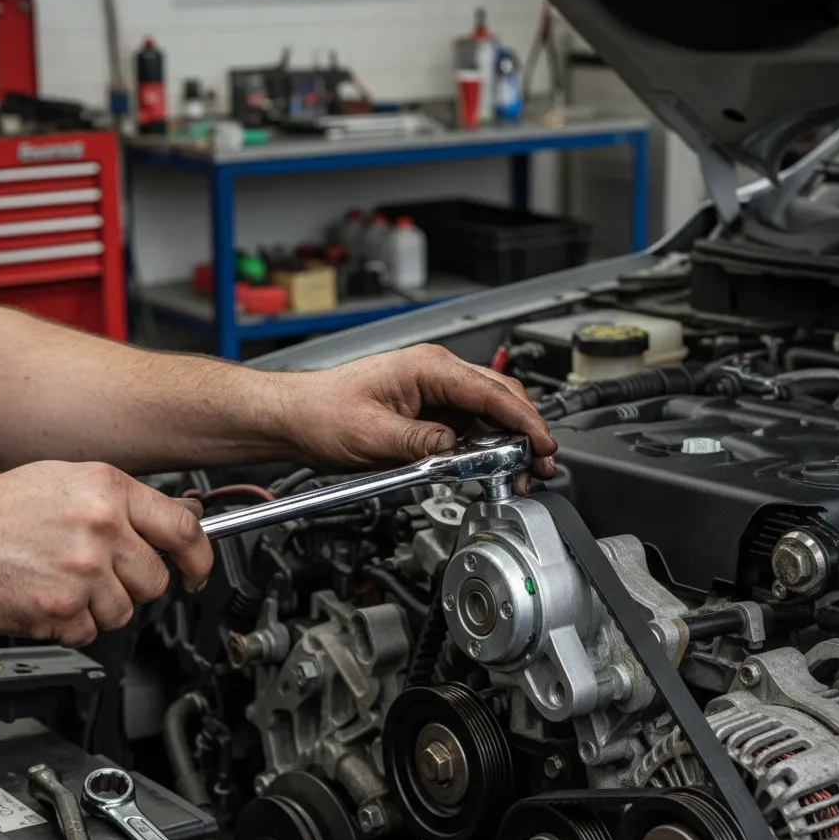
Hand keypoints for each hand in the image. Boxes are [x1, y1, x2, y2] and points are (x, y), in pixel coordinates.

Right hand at [0, 462, 211, 645]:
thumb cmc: (1, 508)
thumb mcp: (72, 481)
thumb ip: (130, 502)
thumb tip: (185, 516)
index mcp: (109, 491)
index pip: (183, 529)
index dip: (200, 557)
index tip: (198, 571)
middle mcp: (101, 528)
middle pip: (156, 580)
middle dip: (135, 584)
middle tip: (103, 574)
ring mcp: (82, 570)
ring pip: (126, 612)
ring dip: (102, 607)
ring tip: (67, 582)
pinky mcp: (61, 609)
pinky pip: (91, 632)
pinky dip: (73, 625)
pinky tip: (49, 597)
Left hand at [273, 344, 557, 492]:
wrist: (295, 417)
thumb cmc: (322, 412)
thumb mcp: (373, 435)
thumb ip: (423, 443)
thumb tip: (460, 450)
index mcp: (426, 367)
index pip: (491, 391)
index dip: (524, 420)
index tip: (543, 443)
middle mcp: (435, 373)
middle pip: (499, 398)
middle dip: (525, 432)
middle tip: (540, 465)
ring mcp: (433, 392)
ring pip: (488, 414)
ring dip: (506, 443)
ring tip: (521, 472)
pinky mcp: (428, 412)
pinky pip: (468, 427)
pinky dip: (484, 446)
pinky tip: (492, 465)